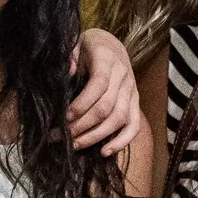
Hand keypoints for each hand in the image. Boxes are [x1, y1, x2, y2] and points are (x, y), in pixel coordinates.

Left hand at [67, 28, 141, 155]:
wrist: (111, 45)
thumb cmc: (87, 49)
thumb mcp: (75, 45)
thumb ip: (69, 56)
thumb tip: (69, 71)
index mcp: (107, 59)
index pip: (98, 85)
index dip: (82, 103)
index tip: (64, 117)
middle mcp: (123, 76)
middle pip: (107, 107)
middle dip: (82, 125)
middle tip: (61, 136)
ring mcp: (132, 91)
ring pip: (119, 119)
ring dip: (96, 136)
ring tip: (75, 146)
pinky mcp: (135, 103)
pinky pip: (134, 125)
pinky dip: (122, 141)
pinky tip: (105, 152)